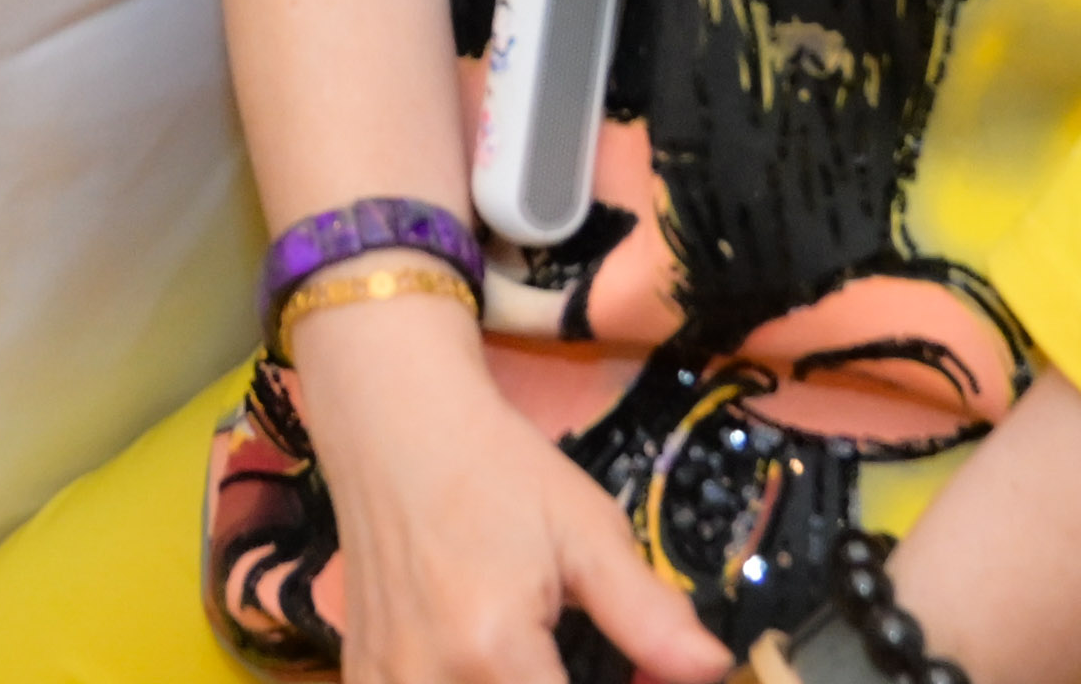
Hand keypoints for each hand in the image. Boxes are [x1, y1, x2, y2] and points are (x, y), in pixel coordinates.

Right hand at [276, 299, 727, 682]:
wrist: (392, 424)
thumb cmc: (495, 468)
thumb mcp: (586, 528)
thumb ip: (648, 613)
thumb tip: (716, 670)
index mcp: (492, 648)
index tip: (643, 683)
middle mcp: (428, 680)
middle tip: (589, 663)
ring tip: (540, 662)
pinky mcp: (364, 680)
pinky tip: (493, 670)